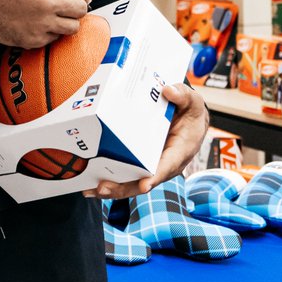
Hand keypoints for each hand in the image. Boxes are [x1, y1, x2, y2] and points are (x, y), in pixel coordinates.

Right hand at [0, 0, 90, 48]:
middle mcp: (46, 1)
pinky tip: (40, 25)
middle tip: (73, 9)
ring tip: (58, 18)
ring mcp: (41, 22)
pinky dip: (51, 33)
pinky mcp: (35, 39)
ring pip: (73, 27)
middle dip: (79, 8)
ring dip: (68, 22)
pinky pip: (55, 38)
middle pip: (81, 9)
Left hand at [84, 84, 208, 199]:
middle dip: (123, 187)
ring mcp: (150, 166)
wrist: (189, 121)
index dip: (156, 176)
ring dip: (112, 189)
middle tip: (102, 188)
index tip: (145, 185)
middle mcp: (164, 164)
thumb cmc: (189, 113)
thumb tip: (168, 91)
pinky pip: (125, 177)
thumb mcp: (191, 101)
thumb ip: (182, 95)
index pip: (168, 166)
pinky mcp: (140, 164)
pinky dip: (109, 182)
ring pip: (131, 184)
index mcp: (180, 151)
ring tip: (89, 191)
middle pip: (143, 181)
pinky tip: (90, 186)